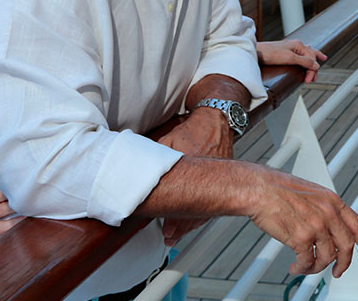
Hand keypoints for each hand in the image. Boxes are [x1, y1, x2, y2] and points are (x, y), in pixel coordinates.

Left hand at [157, 109, 233, 243]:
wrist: (218, 120)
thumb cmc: (194, 130)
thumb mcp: (170, 140)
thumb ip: (155, 155)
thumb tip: (135, 167)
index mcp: (190, 167)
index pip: (180, 195)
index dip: (170, 213)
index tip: (162, 225)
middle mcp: (204, 175)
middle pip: (192, 206)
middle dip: (180, 225)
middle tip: (168, 236)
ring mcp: (215, 178)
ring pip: (204, 207)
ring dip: (190, 222)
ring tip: (177, 234)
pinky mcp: (221, 179)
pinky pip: (213, 201)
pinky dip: (203, 213)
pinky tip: (195, 221)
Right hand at [245, 166, 357, 277]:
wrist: (259, 189)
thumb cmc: (279, 189)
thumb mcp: (312, 192)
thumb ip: (324, 209)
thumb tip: (328, 226)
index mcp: (332, 201)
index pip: (357, 224)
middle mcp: (328, 213)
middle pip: (346, 245)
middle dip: (344, 263)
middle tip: (338, 271)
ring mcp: (316, 226)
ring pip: (328, 257)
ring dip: (317, 267)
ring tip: (307, 267)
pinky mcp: (300, 238)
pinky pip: (308, 261)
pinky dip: (303, 268)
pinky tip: (296, 266)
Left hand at [257, 40, 325, 83]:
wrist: (255, 52)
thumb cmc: (269, 54)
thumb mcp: (289, 58)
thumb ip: (304, 61)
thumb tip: (316, 65)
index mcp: (298, 45)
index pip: (311, 59)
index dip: (312, 70)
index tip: (309, 80)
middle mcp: (296, 45)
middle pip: (310, 56)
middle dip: (313, 68)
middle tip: (312, 79)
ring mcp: (290, 48)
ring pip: (307, 53)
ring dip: (312, 60)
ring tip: (320, 61)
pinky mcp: (285, 52)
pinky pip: (300, 53)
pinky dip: (306, 56)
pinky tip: (307, 57)